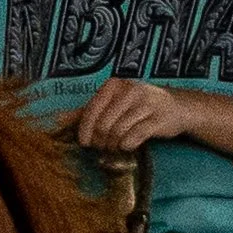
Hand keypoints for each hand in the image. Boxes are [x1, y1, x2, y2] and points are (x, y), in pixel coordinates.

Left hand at [73, 77, 187, 152]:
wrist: (175, 107)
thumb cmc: (138, 107)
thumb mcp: (112, 104)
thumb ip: (86, 112)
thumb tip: (57, 120)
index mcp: (114, 85)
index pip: (91, 110)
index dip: (85, 130)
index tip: (86, 143)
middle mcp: (129, 90)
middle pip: (104, 124)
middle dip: (100, 141)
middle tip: (103, 147)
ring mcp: (146, 104)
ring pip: (118, 132)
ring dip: (113, 146)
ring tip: (115, 148)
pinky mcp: (158, 119)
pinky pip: (135, 137)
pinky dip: (127, 145)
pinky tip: (127, 146)